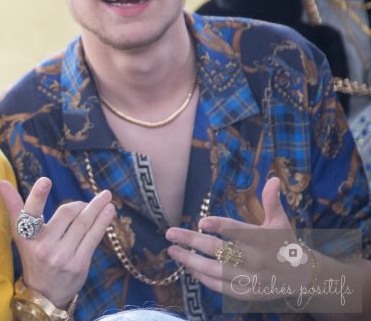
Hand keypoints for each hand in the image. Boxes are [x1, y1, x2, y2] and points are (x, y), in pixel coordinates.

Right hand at [0, 178, 114, 307]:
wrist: (44, 295)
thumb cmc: (33, 258)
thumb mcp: (21, 237)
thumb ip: (15, 208)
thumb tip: (1, 183)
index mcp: (26, 238)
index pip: (29, 213)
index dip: (37, 196)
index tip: (45, 180)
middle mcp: (43, 247)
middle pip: (66, 214)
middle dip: (78, 204)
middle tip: (82, 203)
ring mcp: (62, 257)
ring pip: (83, 223)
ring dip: (96, 207)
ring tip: (106, 196)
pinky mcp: (79, 264)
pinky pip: (93, 237)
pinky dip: (102, 221)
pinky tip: (109, 210)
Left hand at [165, 177, 303, 299]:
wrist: (301, 278)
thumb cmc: (284, 244)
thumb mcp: (281, 222)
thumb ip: (272, 201)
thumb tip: (272, 179)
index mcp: (264, 240)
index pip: (239, 232)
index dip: (221, 226)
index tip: (201, 221)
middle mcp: (256, 260)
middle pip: (220, 251)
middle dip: (192, 241)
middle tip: (170, 234)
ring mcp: (250, 279)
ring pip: (215, 270)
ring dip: (190, 260)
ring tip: (172, 250)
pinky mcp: (245, 293)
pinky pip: (219, 286)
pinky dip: (201, 277)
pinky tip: (188, 267)